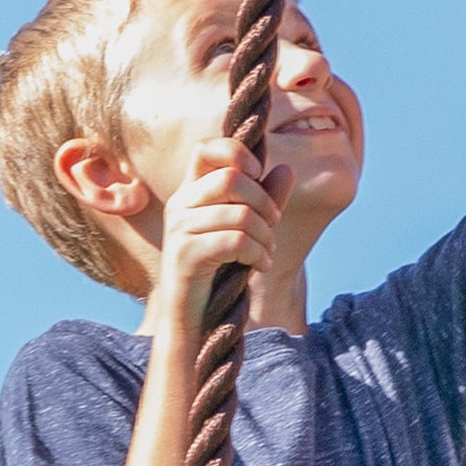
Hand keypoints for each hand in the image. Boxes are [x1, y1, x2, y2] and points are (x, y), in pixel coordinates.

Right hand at [151, 141, 293, 327]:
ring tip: (266, 252)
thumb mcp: (246, 228)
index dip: (236, 152)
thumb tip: (286, 169)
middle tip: (272, 225)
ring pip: (240, 214)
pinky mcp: (186, 255)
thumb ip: (265, 198)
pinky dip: (258, 254)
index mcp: (191, 190)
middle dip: (264, 203)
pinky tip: (260, 265)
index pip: (206, 148)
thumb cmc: (220, 268)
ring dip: (265, 236)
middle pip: (231, 178)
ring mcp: (179, 229)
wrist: (193, 316)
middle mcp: (180, 203)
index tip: (257, 173)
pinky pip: (235, 242)